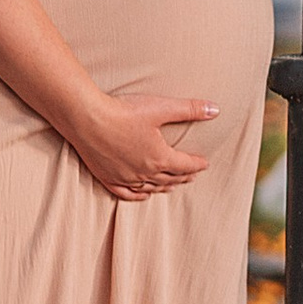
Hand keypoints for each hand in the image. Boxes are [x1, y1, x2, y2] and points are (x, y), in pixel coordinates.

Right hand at [68, 92, 219, 199]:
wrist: (87, 119)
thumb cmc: (123, 112)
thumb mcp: (161, 108)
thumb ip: (189, 109)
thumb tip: (215, 110)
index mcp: (160, 158)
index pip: (186, 165)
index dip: (197, 164)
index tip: (205, 163)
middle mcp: (144, 172)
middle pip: (170, 178)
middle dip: (183, 176)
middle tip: (191, 175)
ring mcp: (125, 177)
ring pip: (151, 187)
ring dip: (164, 186)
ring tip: (172, 185)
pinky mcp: (108, 177)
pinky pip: (127, 193)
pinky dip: (139, 195)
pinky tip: (144, 194)